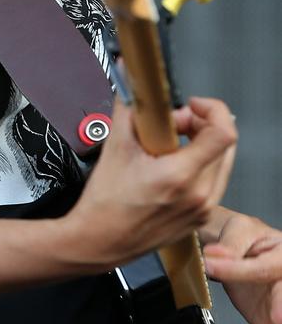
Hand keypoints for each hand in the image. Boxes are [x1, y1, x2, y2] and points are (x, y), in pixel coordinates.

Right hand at [69, 94, 236, 268]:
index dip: (212, 109)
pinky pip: (213, 182)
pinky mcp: (200, 218)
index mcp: (180, 176)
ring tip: (170, 145)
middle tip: (175, 123)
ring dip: (201, 144)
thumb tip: (130, 82)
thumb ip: (128, 107)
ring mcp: (202, 210)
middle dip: (201, 124)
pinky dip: (198, 165)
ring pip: (221, 162)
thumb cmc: (104, 205)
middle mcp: (199, 196)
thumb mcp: (115, 146)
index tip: (193, 105)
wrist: (99, 241)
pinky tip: (171, 166)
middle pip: (224, 144)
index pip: (223, 133)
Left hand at [204, 213, 281, 323]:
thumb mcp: (237, 230)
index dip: (238, 270)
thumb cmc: (243, 236)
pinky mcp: (270, 320)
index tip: (212, 265)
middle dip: (281, 306)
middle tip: (277, 318)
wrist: (233, 249)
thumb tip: (217, 254)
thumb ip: (230, 244)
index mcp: (280, 254)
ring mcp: (278, 301)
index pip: (262, 267)